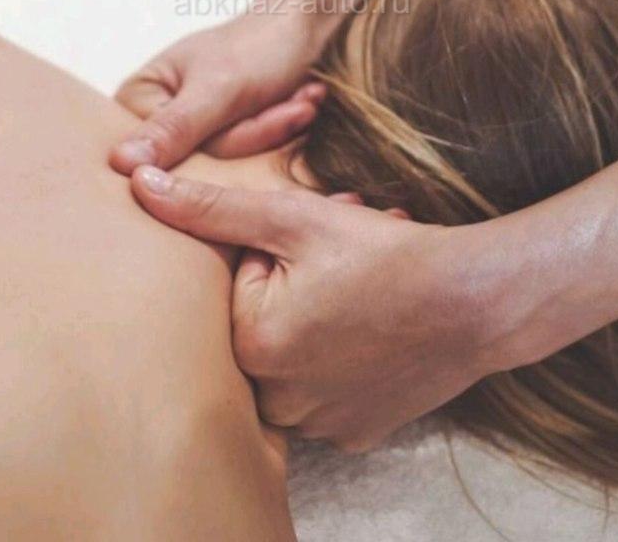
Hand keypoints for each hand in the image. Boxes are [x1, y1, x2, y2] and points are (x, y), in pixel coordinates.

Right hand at [110, 13, 325, 173]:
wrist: (303, 25)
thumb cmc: (257, 46)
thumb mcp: (216, 90)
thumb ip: (173, 129)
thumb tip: (120, 163)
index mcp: (136, 98)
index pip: (172, 155)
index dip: (227, 137)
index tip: (260, 103)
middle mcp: (156, 118)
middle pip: (204, 162)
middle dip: (255, 131)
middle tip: (295, 104)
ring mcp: (191, 129)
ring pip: (233, 161)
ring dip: (276, 127)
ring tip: (301, 98)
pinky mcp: (222, 136)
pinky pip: (249, 158)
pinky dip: (281, 129)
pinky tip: (300, 103)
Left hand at [130, 168, 507, 450]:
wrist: (478, 302)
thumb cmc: (389, 254)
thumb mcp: (294, 216)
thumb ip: (212, 206)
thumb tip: (139, 185)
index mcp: (254, 347)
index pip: (237, 285)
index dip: (275, 251)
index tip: (317, 240)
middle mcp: (279, 401)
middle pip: (264, 322)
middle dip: (294, 281)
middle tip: (344, 258)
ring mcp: (321, 424)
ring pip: (295, 355)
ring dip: (318, 315)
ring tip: (364, 285)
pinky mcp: (356, 432)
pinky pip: (327, 387)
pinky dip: (342, 354)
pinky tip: (377, 326)